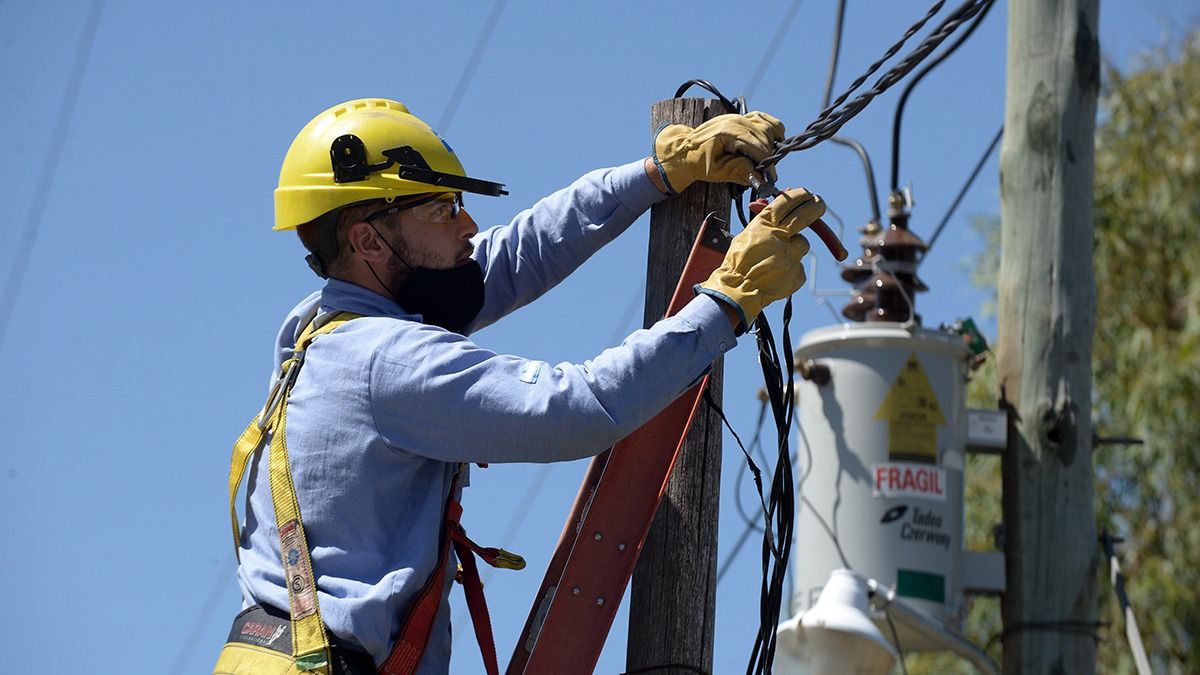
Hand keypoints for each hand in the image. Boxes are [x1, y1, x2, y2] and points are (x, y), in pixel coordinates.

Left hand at [652, 112, 784, 193]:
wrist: (686, 150)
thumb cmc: (699, 162)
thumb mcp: (716, 172)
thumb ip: (739, 172)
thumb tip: (761, 177)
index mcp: (727, 132)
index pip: (756, 146)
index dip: (766, 163)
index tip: (771, 177)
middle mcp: (734, 120)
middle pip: (764, 137)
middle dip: (769, 156)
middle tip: (768, 173)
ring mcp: (738, 116)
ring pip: (766, 126)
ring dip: (771, 144)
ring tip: (766, 161)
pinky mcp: (740, 117)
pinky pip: (763, 118)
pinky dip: (771, 128)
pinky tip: (773, 141)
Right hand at [697, 188, 825, 331]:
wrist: (737, 291)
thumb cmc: (739, 262)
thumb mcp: (747, 236)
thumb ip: (764, 222)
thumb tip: (776, 205)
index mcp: (762, 226)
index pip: (786, 202)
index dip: (800, 195)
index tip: (808, 193)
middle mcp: (778, 238)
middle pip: (804, 216)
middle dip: (815, 208)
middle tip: (820, 204)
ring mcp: (789, 256)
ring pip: (802, 244)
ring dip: (794, 249)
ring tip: (775, 260)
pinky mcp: (796, 273)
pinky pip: (799, 265)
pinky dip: (791, 269)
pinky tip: (777, 274)